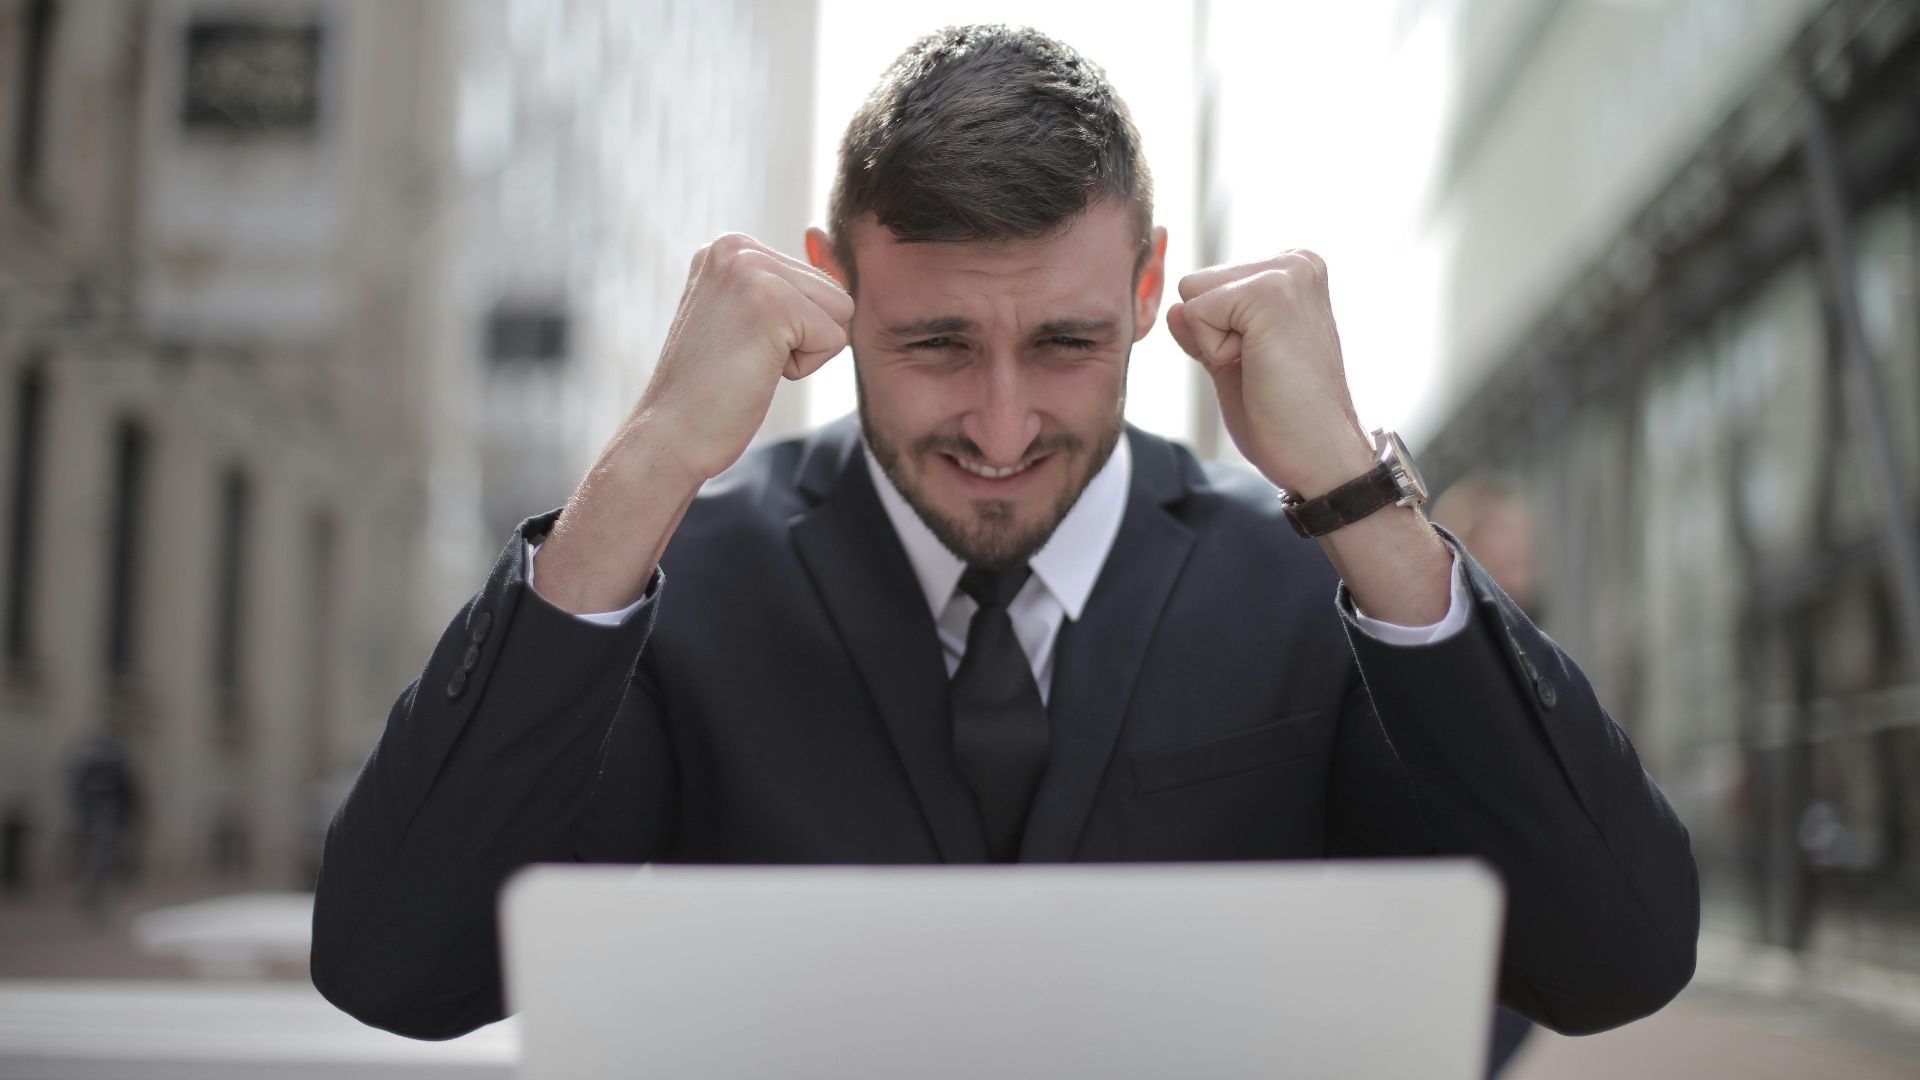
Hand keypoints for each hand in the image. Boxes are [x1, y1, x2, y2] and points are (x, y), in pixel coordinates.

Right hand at [636, 232, 852, 482]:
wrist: (670, 433)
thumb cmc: (709, 388)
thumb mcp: (746, 318)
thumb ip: (785, 283)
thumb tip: (824, 238)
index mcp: (729, 248)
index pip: (815, 281)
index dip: (793, 328)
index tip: (738, 344)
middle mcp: (737, 248)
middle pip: (833, 291)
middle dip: (802, 337)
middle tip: (743, 356)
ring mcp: (752, 271)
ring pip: (840, 311)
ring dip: (804, 351)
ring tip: (749, 361)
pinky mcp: (773, 304)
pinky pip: (835, 339)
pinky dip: (803, 369)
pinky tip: (755, 371)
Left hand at [1164, 250, 1373, 497]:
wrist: (1319, 454)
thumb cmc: (1284, 416)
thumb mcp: (1232, 363)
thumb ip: (1205, 330)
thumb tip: (1174, 308)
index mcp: (1293, 271)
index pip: (1207, 285)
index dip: (1217, 334)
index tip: (1264, 361)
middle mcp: (1296, 260)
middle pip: (1194, 284)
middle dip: (1213, 334)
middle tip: (1263, 366)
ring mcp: (1287, 272)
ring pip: (1192, 295)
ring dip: (1214, 343)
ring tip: (1263, 365)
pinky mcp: (1270, 292)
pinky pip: (1196, 313)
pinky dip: (1215, 352)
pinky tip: (1259, 367)